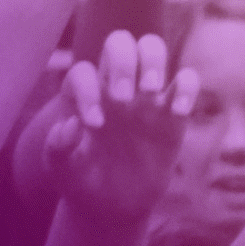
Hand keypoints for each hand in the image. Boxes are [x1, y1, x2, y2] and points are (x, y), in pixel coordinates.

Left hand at [46, 30, 196, 226]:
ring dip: (152, 61)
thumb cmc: (82, 179)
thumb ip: (58, 147)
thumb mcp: (61, 169)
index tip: (94, 125)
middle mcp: (114, 86)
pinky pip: (186, 79)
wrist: (114, 203)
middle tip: (124, 98)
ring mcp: (146, 95)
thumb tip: (71, 125)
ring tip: (149, 91)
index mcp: (83, 95)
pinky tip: (178, 111)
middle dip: (122, 63)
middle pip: (119, 42)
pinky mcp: (174, 111)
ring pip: (152, 47)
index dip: (88, 91)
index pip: (83, 72)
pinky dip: (186, 87)